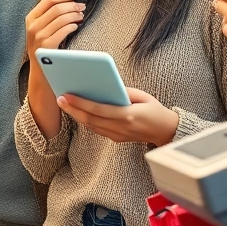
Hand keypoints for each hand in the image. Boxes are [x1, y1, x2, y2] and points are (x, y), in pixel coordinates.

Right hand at [24, 0, 84, 60]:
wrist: (39, 71)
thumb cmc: (43, 49)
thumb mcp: (39, 30)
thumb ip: (47, 16)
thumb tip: (67, 2)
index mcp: (31, 18)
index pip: (48, 0)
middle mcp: (33, 26)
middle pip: (57, 8)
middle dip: (72, 5)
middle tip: (82, 7)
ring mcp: (39, 36)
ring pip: (62, 18)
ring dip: (74, 15)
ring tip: (80, 16)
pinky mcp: (47, 45)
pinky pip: (64, 30)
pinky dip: (72, 26)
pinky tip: (76, 26)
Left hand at [58, 88, 178, 146]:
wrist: (166, 131)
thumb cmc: (155, 110)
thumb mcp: (143, 96)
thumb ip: (123, 91)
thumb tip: (103, 86)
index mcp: (127, 115)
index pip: (98, 109)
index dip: (80, 103)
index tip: (66, 95)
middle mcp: (120, 128)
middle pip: (90, 119)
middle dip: (72, 109)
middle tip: (59, 98)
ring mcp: (117, 136)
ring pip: (91, 126)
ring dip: (76, 115)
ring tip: (65, 103)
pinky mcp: (116, 139)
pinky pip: (96, 130)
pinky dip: (85, 120)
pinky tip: (78, 111)